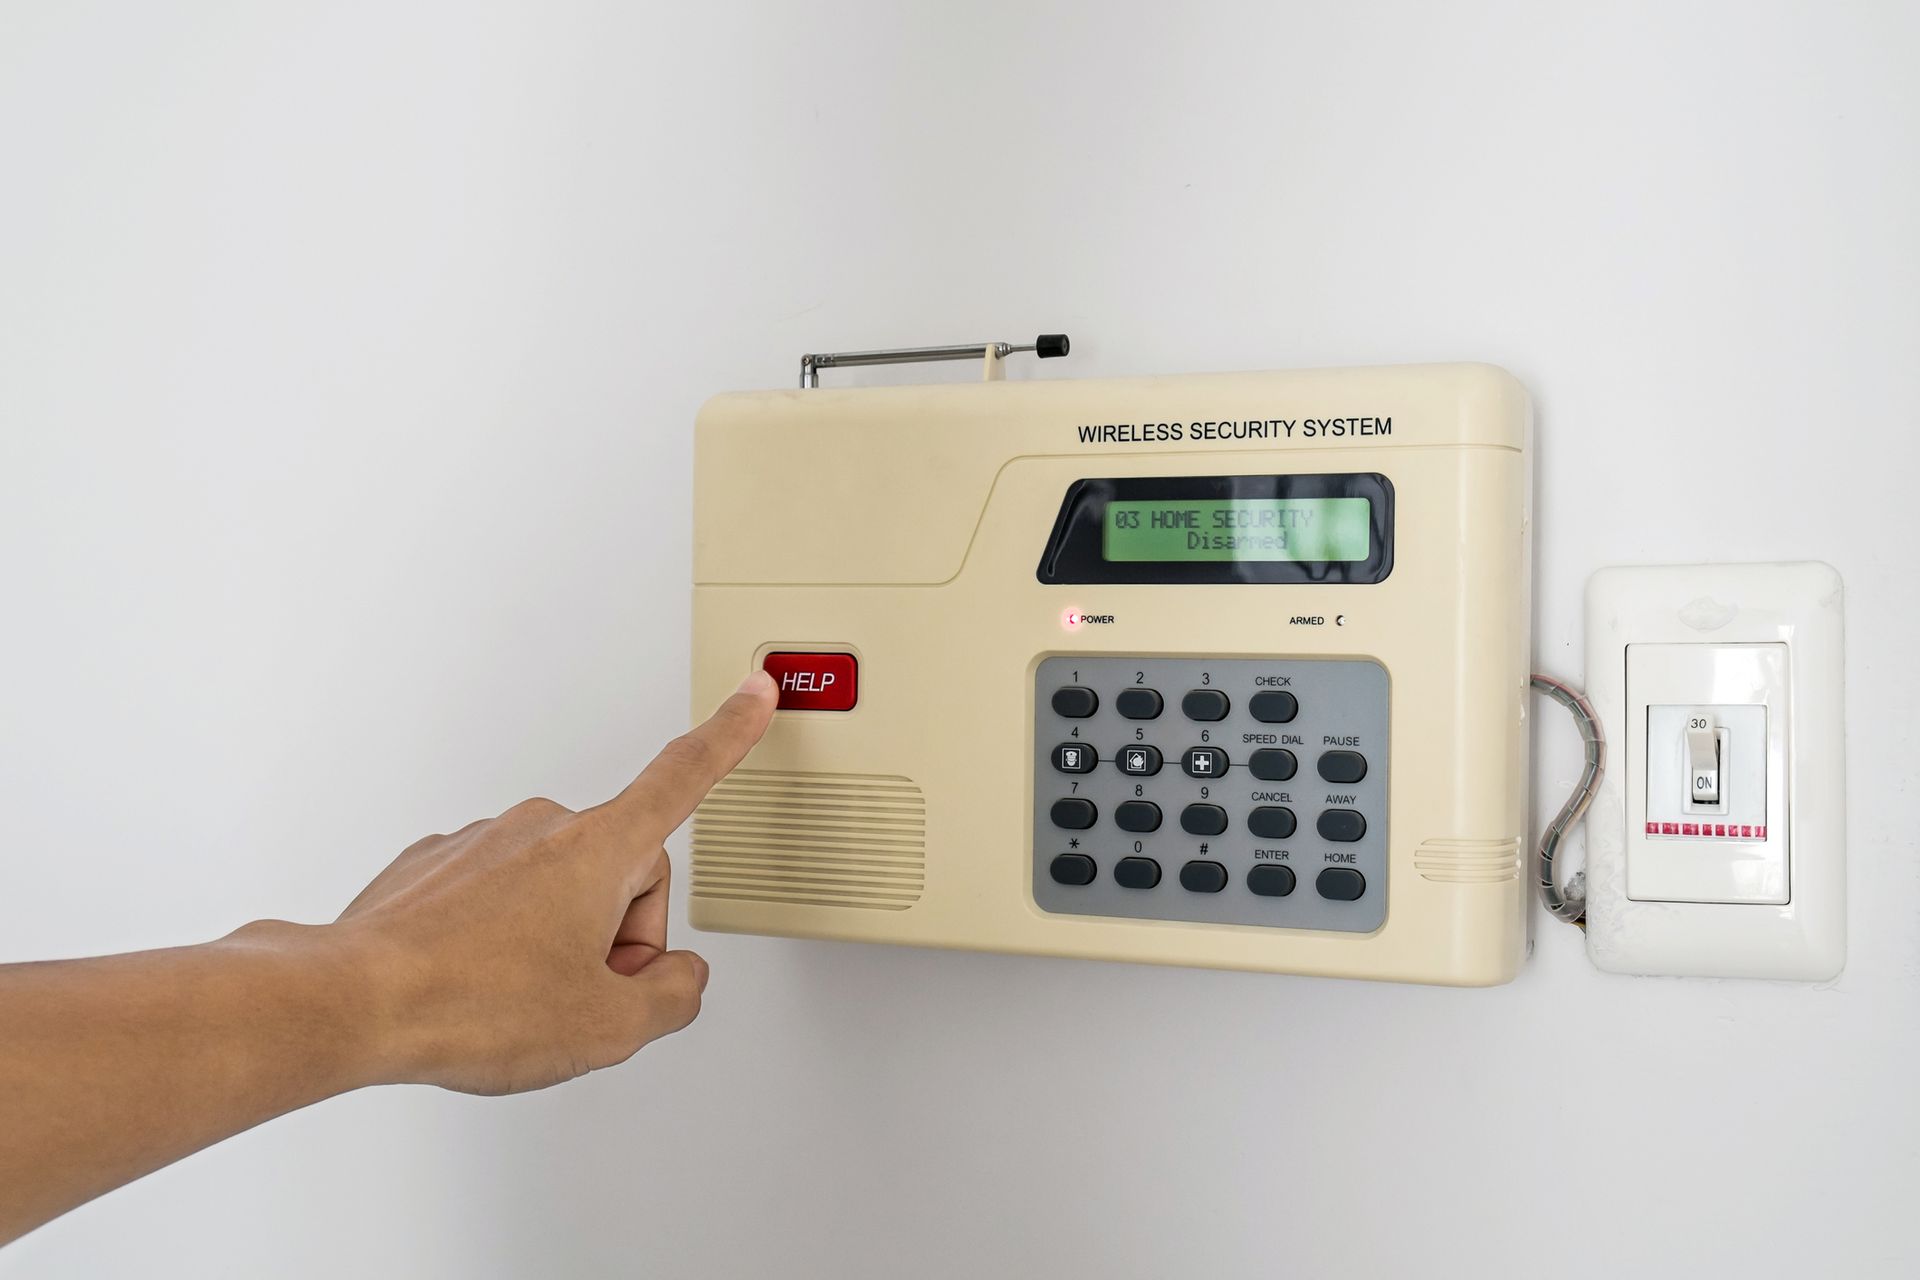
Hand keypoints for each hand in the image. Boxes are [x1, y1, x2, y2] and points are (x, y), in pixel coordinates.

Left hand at [331, 670, 776, 1094]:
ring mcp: (483, 842)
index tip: (753, 692)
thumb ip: (672, 997)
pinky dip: (499, 940)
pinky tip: (474, 982)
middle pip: (623, 873)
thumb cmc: (468, 1003)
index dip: (730, 736)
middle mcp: (541, 828)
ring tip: (512, 996)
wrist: (350, 1001)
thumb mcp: (608, 1027)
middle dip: (618, 933)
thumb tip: (674, 979)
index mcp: (598, 850)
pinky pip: (498, 898)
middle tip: (580, 994)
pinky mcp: (436, 866)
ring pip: (558, 890)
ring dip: (556, 940)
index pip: (684, 777)